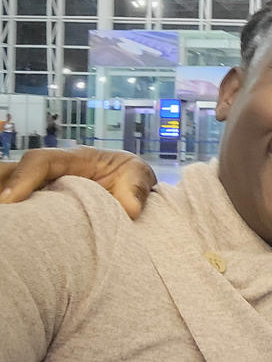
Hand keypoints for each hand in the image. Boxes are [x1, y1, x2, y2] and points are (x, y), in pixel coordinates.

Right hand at [0, 147, 156, 218]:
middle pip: (12, 172)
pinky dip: (13, 215)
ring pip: (9, 186)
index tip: (11, 200)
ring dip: (7, 205)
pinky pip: (20, 206)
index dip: (23, 177)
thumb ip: (136, 188)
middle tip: (4, 218)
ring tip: (6, 226)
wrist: (132, 185)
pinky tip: (12, 231)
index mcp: (75, 158)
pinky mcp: (41, 201)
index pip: (41, 160)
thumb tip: (131, 208)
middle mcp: (52, 170)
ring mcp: (43, 185)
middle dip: (3, 189)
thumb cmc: (131, 177)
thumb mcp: (140, 175)